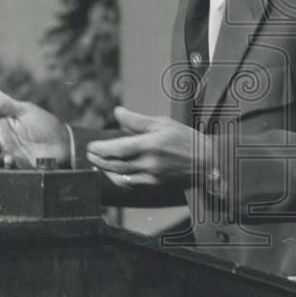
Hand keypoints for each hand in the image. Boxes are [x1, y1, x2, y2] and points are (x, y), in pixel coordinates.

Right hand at [0, 85, 70, 168]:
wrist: (64, 142)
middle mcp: (2, 142)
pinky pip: (5, 168)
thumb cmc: (46, 125)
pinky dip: (5, 164)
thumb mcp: (26, 112)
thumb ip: (6, 104)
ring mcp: (9, 155)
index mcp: (2, 127)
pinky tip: (10, 160)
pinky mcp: (17, 166)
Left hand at [85, 107, 208, 186]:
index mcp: (152, 144)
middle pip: (116, 164)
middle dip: (99, 159)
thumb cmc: (185, 138)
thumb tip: (117, 112)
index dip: (102, 148)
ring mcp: (152, 176)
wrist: (206, 161)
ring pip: (121, 176)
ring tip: (97, 162)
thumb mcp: (163, 123)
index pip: (119, 148)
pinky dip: (118, 179)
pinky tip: (112, 173)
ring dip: (105, 170)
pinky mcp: (154, 184)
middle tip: (89, 153)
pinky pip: (130, 184)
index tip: (91, 145)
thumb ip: (137, 120)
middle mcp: (150, 162)